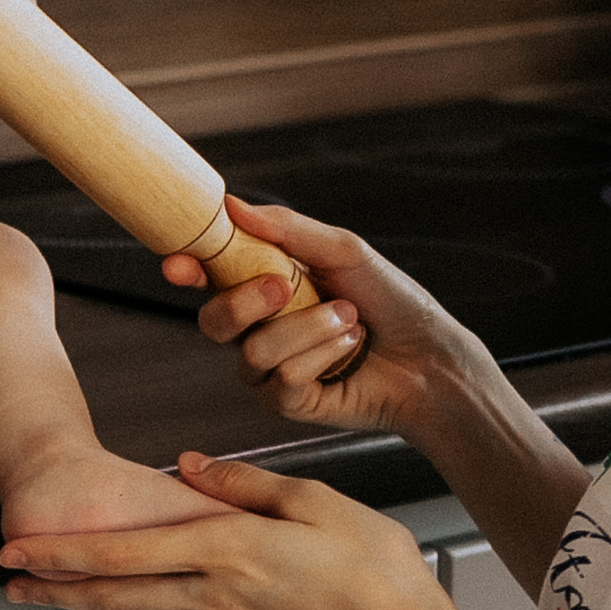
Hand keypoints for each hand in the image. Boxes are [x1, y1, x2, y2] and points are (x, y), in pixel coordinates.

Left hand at [0, 450, 460, 609]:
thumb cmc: (374, 565)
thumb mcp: (313, 500)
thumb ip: (244, 482)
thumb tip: (188, 465)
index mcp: (229, 550)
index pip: (126, 552)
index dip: (65, 552)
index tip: (19, 548)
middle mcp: (216, 590)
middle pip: (115, 590)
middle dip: (53, 585)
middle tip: (4, 580)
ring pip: (135, 608)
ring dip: (83, 600)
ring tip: (40, 594)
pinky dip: (129, 605)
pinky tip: (117, 600)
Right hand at [162, 195, 479, 435]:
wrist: (431, 356)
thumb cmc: (391, 300)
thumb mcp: (344, 251)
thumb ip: (287, 230)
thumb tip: (234, 205)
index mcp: (264, 286)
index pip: (209, 277)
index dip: (187, 270)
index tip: (179, 264)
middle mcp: (259, 329)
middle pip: (213, 321)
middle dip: (244, 301)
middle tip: (286, 287)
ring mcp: (270, 370)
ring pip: (253, 352)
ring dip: (308, 330)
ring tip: (350, 320)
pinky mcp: (288, 404)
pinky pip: (282, 380)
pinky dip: (322, 357)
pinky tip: (350, 349)